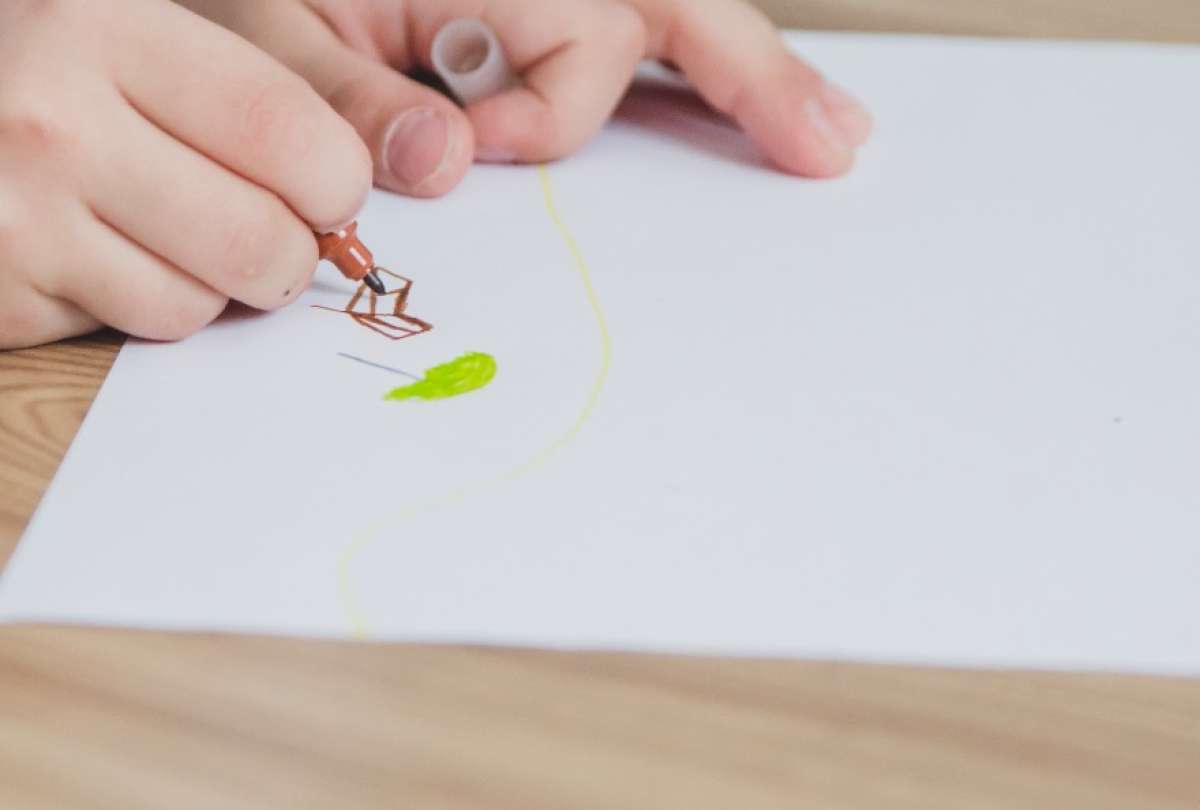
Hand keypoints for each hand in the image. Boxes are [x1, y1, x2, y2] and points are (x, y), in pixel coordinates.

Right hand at [0, 0, 371, 348]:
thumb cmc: (27, 59)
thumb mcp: (122, 23)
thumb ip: (243, 90)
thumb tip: (372, 177)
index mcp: (104, 24)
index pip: (293, 136)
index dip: (334, 182)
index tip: (322, 187)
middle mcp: (54, 119)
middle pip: (265, 242)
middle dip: (287, 251)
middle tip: (262, 227)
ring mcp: (16, 215)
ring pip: (204, 302)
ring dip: (209, 281)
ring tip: (156, 225)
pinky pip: (133, 331)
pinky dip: (138, 302)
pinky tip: (94, 250)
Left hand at [183, 0, 871, 200]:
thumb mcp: (265, 25)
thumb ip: (345, 89)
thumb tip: (445, 164)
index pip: (579, 39)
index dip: (540, 113)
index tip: (466, 149)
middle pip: (674, 9)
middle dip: (758, 75)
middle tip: (831, 140)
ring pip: (671, 20)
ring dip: (747, 72)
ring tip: (825, 126)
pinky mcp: (522, 12)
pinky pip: (630, 37)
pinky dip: (695, 68)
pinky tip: (745, 96)